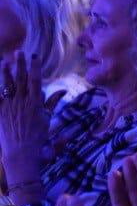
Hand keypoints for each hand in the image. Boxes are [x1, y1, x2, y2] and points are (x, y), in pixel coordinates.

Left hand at [0, 53, 52, 169]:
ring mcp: (9, 107)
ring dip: (6, 72)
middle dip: (20, 64)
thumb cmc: (38, 139)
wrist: (22, 154)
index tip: (34, 56)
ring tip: (5, 61)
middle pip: (21, 79)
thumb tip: (62, 90)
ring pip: (7, 85)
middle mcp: (22, 102)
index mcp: (35, 103)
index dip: (35, 67)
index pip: (36, 80)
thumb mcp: (48, 119)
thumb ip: (52, 103)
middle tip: (19, 52)